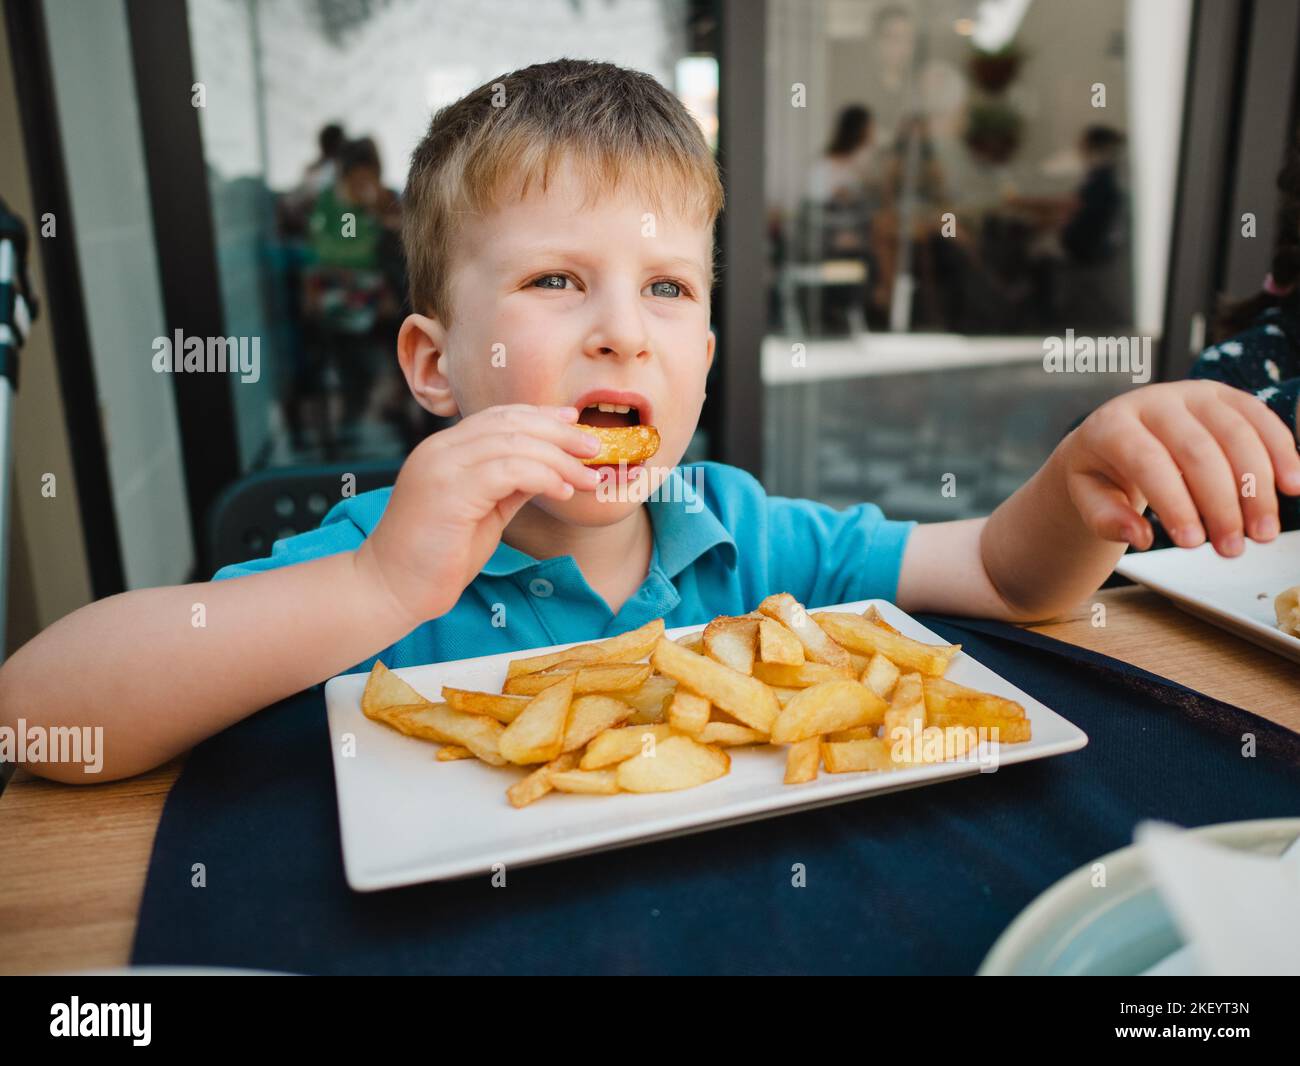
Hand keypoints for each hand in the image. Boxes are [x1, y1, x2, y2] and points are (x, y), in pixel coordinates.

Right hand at [355, 404, 600, 625]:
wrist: (392, 588)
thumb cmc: (438, 557)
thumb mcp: (483, 512)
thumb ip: (508, 486)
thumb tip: (548, 470)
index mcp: (445, 450)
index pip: (498, 417)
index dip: (540, 416)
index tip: (573, 423)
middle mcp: (440, 449)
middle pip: (510, 423)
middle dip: (559, 433)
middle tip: (593, 449)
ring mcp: (442, 467)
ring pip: (514, 444)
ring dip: (560, 459)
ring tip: (588, 477)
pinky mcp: (449, 491)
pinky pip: (508, 470)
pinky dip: (543, 477)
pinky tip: (563, 492)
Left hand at [1059, 380, 1299, 555]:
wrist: (1113, 434)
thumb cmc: (1102, 469)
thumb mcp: (1086, 495)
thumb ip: (1106, 518)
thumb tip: (1139, 536)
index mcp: (1113, 424)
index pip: (1148, 462)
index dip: (1174, 503)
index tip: (1192, 542)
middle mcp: (1155, 401)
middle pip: (1199, 451)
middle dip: (1221, 504)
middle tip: (1232, 547)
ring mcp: (1192, 393)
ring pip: (1236, 434)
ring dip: (1257, 487)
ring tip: (1262, 531)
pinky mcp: (1224, 395)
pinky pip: (1260, 417)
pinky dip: (1281, 451)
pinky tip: (1291, 485)